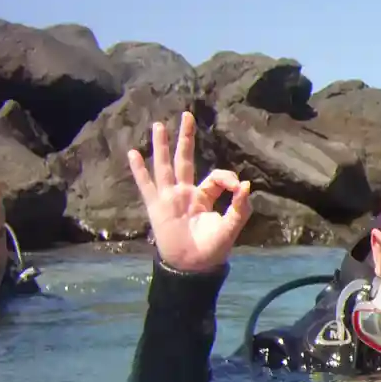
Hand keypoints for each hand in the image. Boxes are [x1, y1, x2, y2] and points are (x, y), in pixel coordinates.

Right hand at [126, 113, 251, 272]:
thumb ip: (240, 207)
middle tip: (188, 115)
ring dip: (162, 146)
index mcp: (205, 196)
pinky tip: (133, 153)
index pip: (216, 176)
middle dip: (186, 138)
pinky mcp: (157, 206)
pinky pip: (146, 185)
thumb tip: (247, 184)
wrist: (192, 266)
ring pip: (165, 166)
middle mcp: (186, 192)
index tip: (238, 188)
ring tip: (159, 125)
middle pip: (185, 159)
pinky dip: (139, 170)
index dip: (228, 178)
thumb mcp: (231, 226)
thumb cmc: (213, 248)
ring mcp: (170, 197)